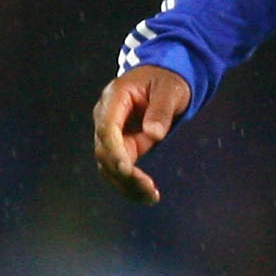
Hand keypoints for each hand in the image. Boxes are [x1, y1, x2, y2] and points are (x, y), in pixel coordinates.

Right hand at [91, 65, 191, 204]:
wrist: (165, 78)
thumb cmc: (168, 80)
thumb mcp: (170, 89)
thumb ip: (161, 110)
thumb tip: (153, 134)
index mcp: (115, 98)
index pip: (106, 127)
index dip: (113, 150)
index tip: (126, 168)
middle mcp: (106, 116)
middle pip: (104, 151)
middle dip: (123, 174)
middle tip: (148, 189)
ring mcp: (112, 133)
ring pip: (109, 165)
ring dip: (127, 184)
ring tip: (151, 198)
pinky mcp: (121, 145)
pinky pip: (120, 169)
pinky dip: (131, 184)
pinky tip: (148, 197)